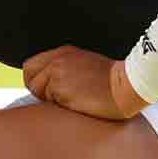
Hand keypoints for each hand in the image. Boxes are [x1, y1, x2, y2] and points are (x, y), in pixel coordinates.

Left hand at [20, 45, 151, 120]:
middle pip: (29, 75)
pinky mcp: (60, 87)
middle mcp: (58, 59)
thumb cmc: (114, 83)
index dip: (36, 80)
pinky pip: (48, 100)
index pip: (32, 65)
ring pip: (37, 90)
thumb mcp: (86, 67)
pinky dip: (58, 106)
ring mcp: (57, 72)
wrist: (129, 86)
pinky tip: (77, 104)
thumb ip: (66, 72)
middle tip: (54, 99)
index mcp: (64, 53)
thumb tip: (50, 87)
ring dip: (50, 99)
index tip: (48, 91)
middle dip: (37, 89)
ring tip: (73, 100)